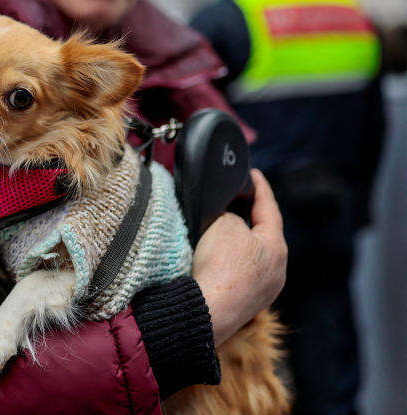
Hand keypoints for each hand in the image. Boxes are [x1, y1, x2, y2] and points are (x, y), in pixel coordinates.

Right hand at [192, 169, 287, 345]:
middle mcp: (278, 270)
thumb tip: (233, 222)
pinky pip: (243, 274)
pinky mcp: (249, 303)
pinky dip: (232, 263)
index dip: (260, 187)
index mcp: (277, 247)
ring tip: (222, 232)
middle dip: (250, 217)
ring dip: (239, 243)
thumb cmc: (218, 266)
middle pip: (264, 234)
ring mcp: (265, 290)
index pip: (269, 208)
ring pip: (254, 256)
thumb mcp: (224, 224)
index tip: (253, 174)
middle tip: (237, 200)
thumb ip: (233, 215)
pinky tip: (218, 261)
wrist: (207, 311)